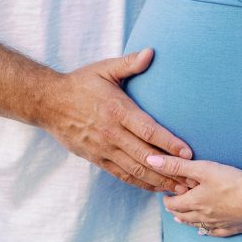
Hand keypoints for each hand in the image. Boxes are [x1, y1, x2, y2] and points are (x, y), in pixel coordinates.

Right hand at [39, 49, 192, 193]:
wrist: (49, 103)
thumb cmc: (80, 84)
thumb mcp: (104, 69)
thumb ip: (129, 63)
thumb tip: (151, 52)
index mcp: (117, 110)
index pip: (148, 130)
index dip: (169, 142)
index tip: (188, 152)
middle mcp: (111, 133)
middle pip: (145, 156)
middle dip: (171, 168)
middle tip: (192, 177)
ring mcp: (103, 149)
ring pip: (136, 170)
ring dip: (159, 181)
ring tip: (180, 189)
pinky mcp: (97, 159)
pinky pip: (122, 175)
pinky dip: (141, 183)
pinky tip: (156, 186)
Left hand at [147, 154, 241, 236]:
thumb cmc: (231, 182)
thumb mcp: (202, 169)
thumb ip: (177, 165)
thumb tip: (150, 160)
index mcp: (194, 203)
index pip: (173, 205)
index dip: (167, 200)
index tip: (165, 195)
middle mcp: (203, 217)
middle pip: (184, 216)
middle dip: (175, 210)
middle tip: (171, 206)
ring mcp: (218, 225)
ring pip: (197, 225)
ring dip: (187, 221)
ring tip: (181, 219)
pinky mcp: (233, 228)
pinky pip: (215, 233)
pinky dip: (207, 231)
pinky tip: (205, 231)